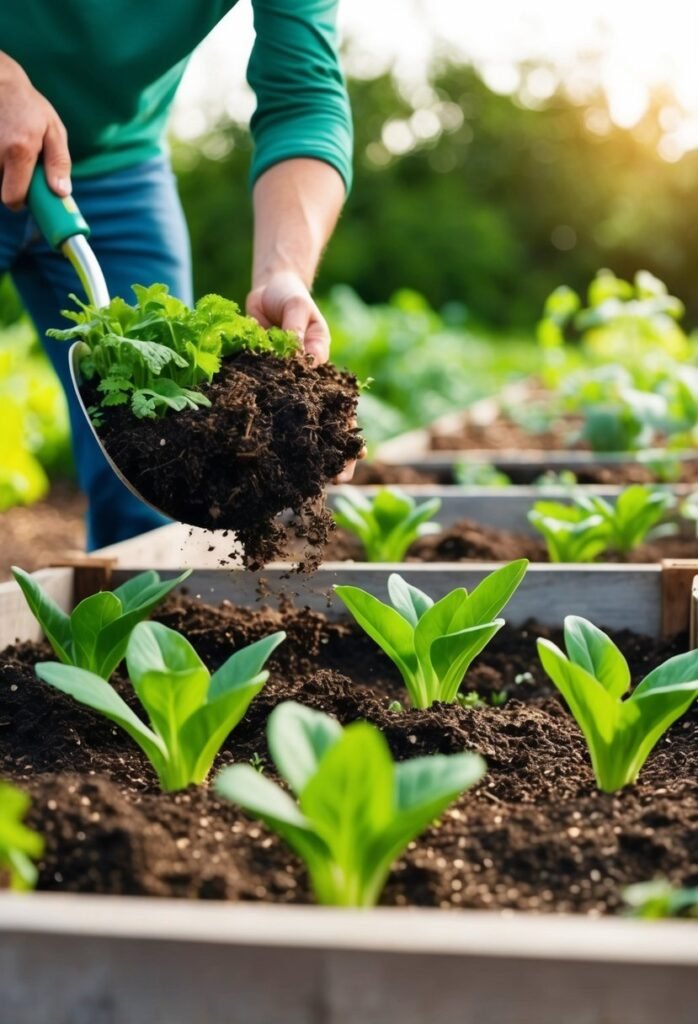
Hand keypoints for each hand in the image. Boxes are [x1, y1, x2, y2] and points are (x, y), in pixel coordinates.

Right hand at [0, 51, 70, 209]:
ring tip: (7, 150)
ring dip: (0, 172)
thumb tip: (61, 192)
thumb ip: (59, 163)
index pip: (12, 198)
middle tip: (18, 166)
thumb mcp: (53, 130)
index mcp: (18, 151)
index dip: (20, 201)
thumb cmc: (28, 106)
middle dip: (9, 185)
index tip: (25, 196)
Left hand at [246, 269, 363, 480]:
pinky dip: (261, 433)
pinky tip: (257, 457)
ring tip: (298, 482)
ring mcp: (279, 391)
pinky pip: (260, 412)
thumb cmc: (289, 299)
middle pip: (319, 428)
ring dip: (294, 454)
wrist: (265, 293)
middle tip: (334, 483)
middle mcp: (303, 389)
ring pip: (290, 428)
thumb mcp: (297, 308)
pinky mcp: (257, 386)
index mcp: (321, 374)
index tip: (357, 458)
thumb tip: (305, 358)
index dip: (349, 435)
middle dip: (328, 456)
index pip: (341, 410)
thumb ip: (299, 331)